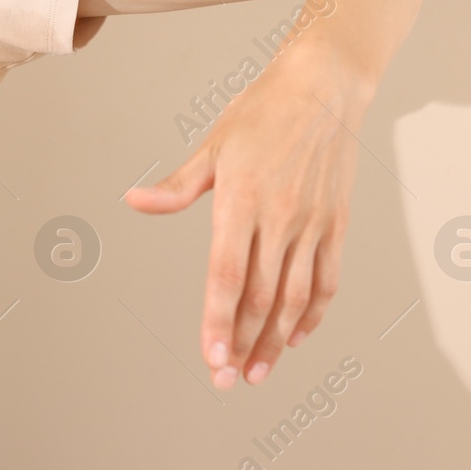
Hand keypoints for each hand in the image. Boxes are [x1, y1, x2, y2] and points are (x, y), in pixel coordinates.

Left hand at [122, 42, 366, 389]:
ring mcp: (311, 224)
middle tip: (227, 380)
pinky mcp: (336, 224)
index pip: (226, 276)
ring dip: (276, 341)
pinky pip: (327, 280)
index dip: (218, 322)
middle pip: (260, 298)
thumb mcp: (212, 147)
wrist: (323, 89)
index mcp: (242, 202)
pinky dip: (313, 314)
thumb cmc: (261, 114)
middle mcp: (279, 219)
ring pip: (295, 299)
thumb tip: (133, 200)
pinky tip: (297, 336)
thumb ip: (177, 187)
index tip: (210, 359)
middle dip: (242, 345)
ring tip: (258, 372)